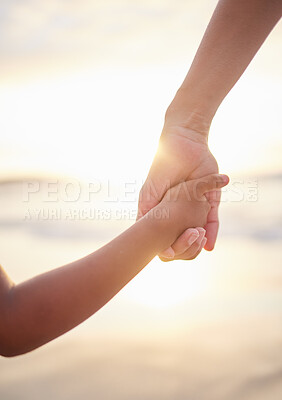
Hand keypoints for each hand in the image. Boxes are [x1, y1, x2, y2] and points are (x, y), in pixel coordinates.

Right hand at [138, 122, 223, 259]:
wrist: (183, 146)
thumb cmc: (162, 168)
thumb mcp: (150, 192)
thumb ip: (146, 211)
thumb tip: (139, 234)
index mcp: (164, 211)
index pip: (163, 235)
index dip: (164, 246)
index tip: (165, 253)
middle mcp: (180, 213)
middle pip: (181, 237)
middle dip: (182, 246)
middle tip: (182, 247)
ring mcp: (196, 208)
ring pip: (197, 232)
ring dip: (197, 241)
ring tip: (198, 245)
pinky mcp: (211, 201)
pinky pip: (213, 221)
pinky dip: (212, 233)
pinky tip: (209, 245)